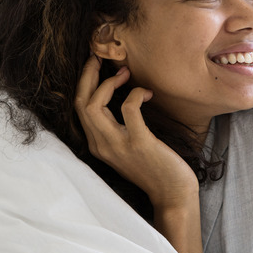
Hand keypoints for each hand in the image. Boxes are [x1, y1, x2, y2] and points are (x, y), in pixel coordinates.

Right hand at [74, 55, 197, 207]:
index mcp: (97, 145)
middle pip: (81, 102)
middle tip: (101, 58)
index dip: (84, 82)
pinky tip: (147, 93)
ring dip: (108, 82)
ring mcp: (118, 145)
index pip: (79, 107)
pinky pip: (128, 108)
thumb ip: (117, 128)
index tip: (94, 65)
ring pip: (94, 105)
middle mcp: (101, 146)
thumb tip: (120, 97)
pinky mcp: (139, 143)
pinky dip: (135, 93)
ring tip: (125, 73)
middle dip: (88, 75)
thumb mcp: (127, 147)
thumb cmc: (155, 167)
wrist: (173, 194)